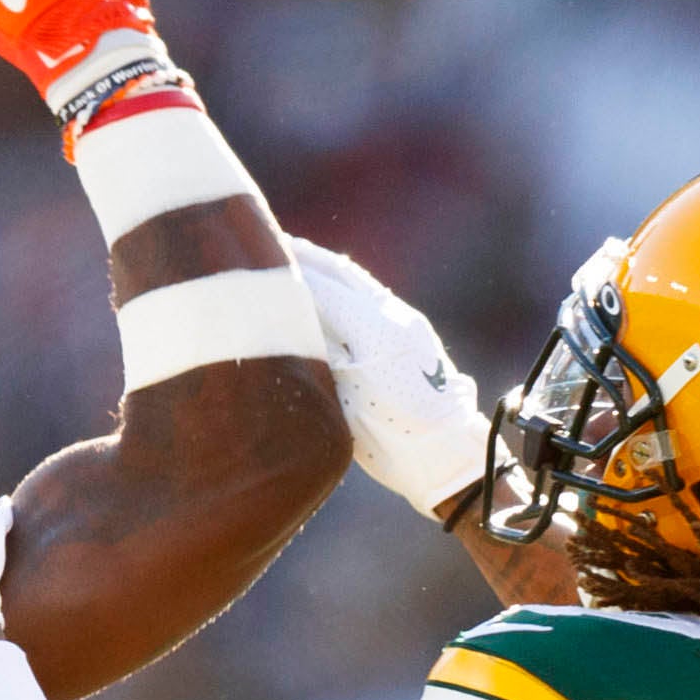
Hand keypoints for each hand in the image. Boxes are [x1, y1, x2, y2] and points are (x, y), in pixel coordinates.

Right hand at [291, 238, 492, 522]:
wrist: (447, 456)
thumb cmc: (391, 439)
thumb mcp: (343, 399)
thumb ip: (317, 352)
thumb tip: (287, 322)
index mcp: (375, 329)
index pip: (320, 286)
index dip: (285, 269)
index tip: (252, 258)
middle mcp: (393, 315)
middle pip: (340, 271)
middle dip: (304, 256)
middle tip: (268, 244)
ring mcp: (406, 321)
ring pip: (356, 281)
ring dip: (324, 269)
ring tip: (292, 261)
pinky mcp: (412, 332)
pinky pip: (369, 298)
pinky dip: (342, 288)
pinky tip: (324, 294)